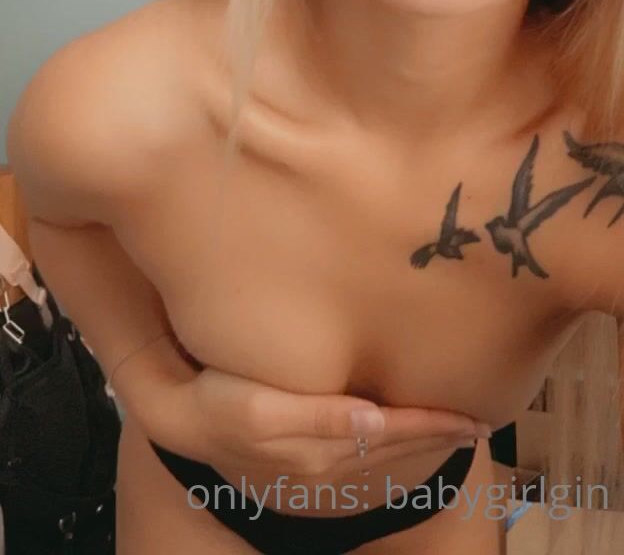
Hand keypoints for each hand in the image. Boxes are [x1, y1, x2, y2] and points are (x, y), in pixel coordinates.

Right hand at [154, 364, 488, 478]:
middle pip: (396, 450)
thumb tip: (374, 417)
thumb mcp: (263, 408)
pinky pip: (364, 460)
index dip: (435, 427)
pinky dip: (394, 450)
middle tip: (480, 424)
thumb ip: (321, 416)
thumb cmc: (222, 400)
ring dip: (421, 445)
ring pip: (384, 457)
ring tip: (454, 431)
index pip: (394, 435)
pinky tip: (402, 439)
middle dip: (438, 437)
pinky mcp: (304, 462)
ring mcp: (316, 468)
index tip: (474, 419)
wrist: (182, 421)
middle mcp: (326, 465)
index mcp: (323, 449)